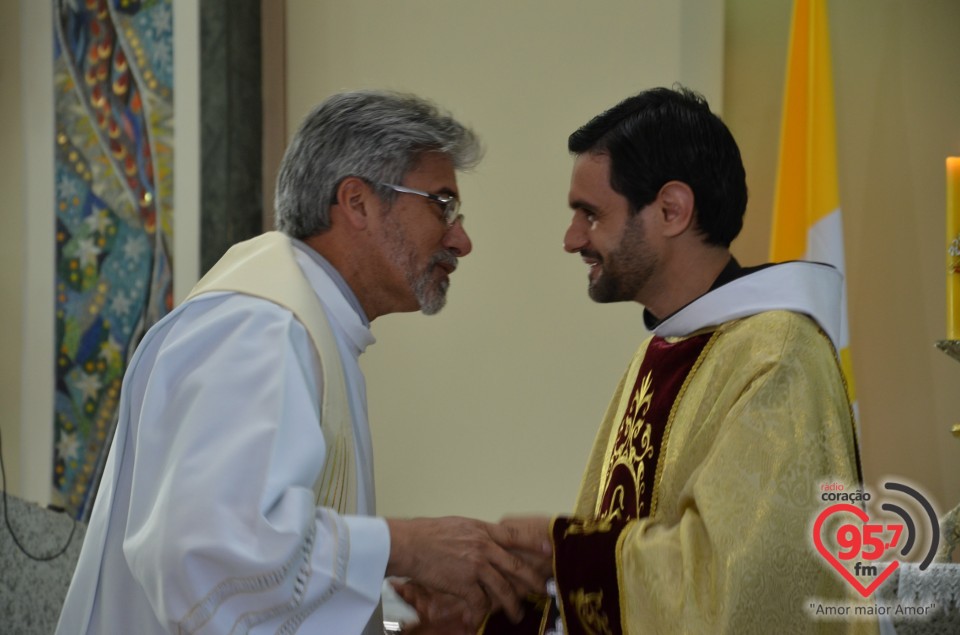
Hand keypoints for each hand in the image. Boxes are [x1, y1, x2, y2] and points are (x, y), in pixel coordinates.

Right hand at [386, 516, 550, 624]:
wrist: (409, 544)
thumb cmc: (428, 533)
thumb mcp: (459, 525)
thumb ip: (478, 534)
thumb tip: (489, 542)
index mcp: (483, 530)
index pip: (516, 536)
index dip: (535, 543)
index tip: (550, 550)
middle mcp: (484, 547)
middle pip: (516, 567)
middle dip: (533, 581)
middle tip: (544, 590)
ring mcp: (476, 566)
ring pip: (503, 589)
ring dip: (512, 605)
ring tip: (517, 614)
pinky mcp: (465, 584)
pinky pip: (481, 602)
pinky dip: (481, 612)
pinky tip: (481, 618)